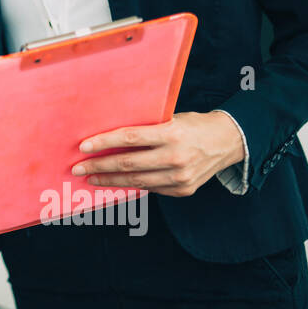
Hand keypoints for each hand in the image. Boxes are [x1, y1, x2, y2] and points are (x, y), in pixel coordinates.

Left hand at [73, 110, 244, 196]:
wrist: (229, 141)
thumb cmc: (193, 125)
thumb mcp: (171, 119)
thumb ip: (146, 128)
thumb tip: (110, 136)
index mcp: (171, 134)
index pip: (129, 138)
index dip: (103, 143)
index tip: (83, 147)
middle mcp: (175, 157)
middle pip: (128, 163)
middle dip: (99, 166)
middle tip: (78, 168)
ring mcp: (180, 177)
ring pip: (136, 181)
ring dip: (109, 179)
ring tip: (91, 178)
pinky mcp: (183, 190)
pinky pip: (150, 188)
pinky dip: (131, 184)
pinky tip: (116, 181)